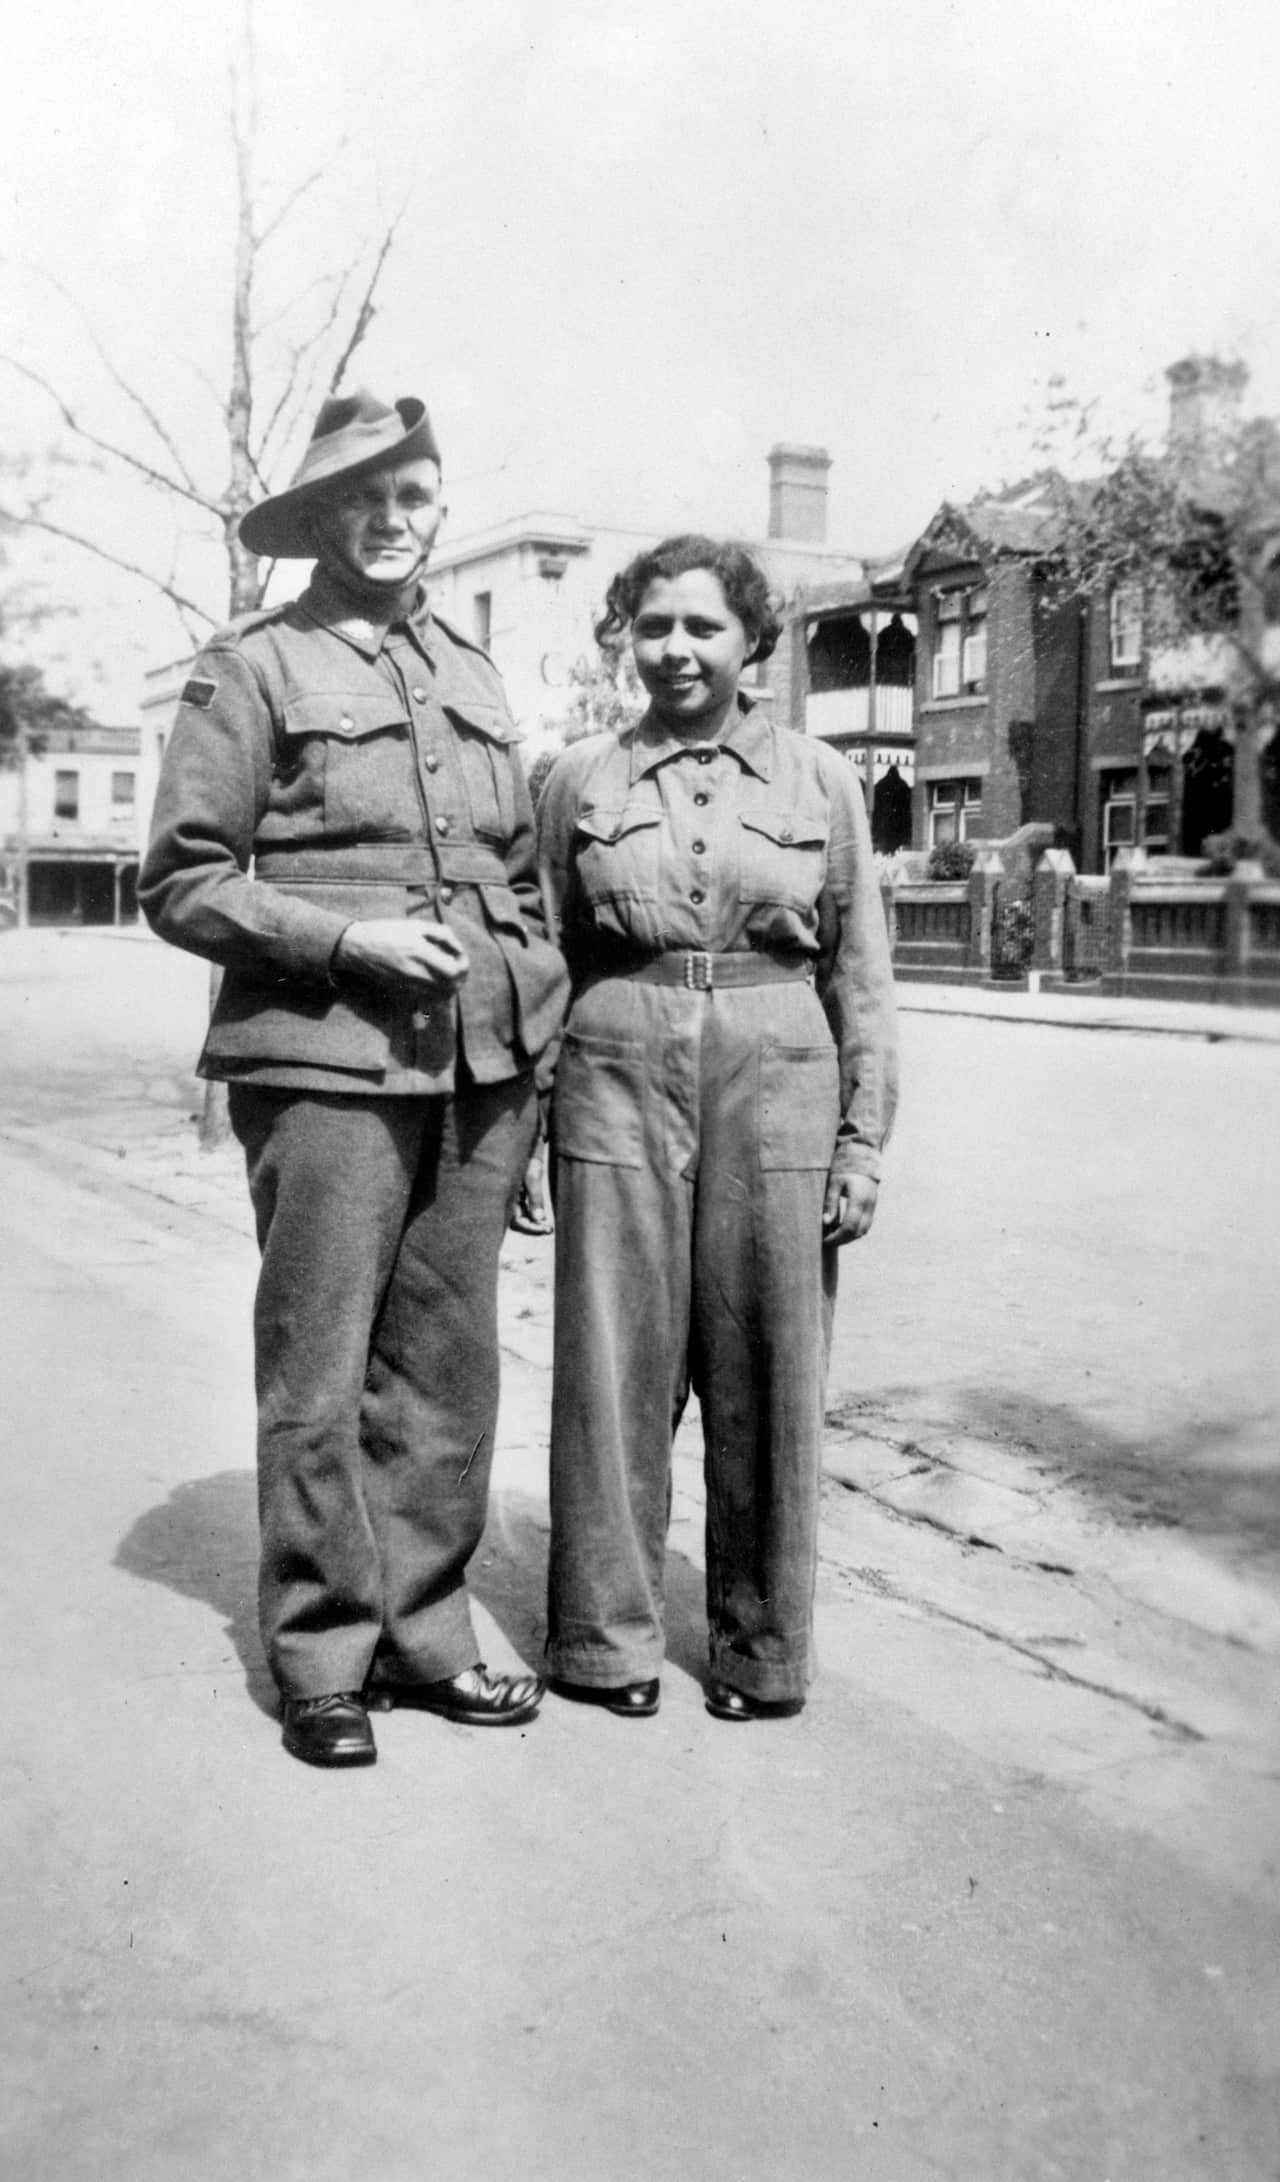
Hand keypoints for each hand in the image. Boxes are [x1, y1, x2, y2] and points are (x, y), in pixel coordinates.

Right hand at [334, 918, 469, 994]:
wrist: (360, 948)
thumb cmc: (389, 932)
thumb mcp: (416, 925)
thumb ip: (442, 934)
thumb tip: (458, 948)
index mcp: (419, 952)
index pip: (453, 971)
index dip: (463, 964)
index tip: (459, 954)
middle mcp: (416, 972)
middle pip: (452, 987)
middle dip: (460, 976)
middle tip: (457, 963)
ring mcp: (410, 984)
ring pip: (443, 996)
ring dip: (452, 985)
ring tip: (448, 971)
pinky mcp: (406, 991)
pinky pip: (431, 999)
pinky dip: (440, 991)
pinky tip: (437, 979)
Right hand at [510, 1150, 552, 1235]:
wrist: (524, 1138)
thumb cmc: (526, 1154)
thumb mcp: (532, 1174)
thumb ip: (535, 1197)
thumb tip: (540, 1219)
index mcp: (506, 1195)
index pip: (516, 1222)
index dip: (531, 1229)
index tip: (547, 1230)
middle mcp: (506, 1197)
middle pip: (517, 1222)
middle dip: (532, 1228)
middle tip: (549, 1229)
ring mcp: (511, 1194)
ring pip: (519, 1216)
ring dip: (533, 1222)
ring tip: (548, 1226)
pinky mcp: (516, 1190)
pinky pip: (521, 1207)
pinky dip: (532, 1213)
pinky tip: (543, 1217)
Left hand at [821, 1173, 878, 1245]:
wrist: (862, 1154)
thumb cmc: (845, 1167)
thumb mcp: (834, 1183)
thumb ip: (831, 1202)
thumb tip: (826, 1222)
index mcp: (858, 1199)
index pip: (849, 1227)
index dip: (837, 1237)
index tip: (826, 1240)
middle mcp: (869, 1205)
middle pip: (859, 1232)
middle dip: (843, 1240)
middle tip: (829, 1240)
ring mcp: (873, 1205)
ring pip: (864, 1230)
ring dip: (850, 1236)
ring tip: (835, 1235)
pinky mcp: (873, 1204)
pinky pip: (866, 1223)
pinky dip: (856, 1229)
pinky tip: (843, 1227)